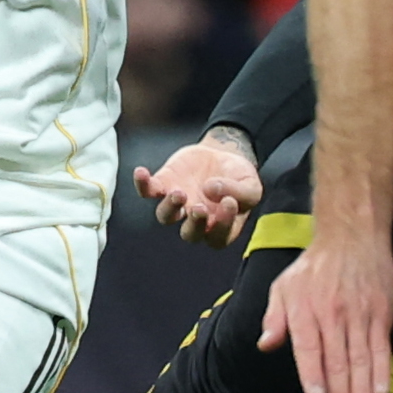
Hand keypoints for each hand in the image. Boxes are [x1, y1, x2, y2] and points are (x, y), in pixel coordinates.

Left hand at [133, 134, 263, 248]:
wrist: (223, 154)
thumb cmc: (238, 177)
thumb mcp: (251, 185)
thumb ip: (239, 192)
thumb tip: (212, 189)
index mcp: (220, 226)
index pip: (219, 237)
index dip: (223, 224)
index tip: (230, 202)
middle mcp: (196, 220)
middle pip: (190, 234)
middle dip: (193, 224)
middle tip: (199, 208)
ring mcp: (178, 204)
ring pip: (165, 216)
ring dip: (170, 207)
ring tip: (179, 193)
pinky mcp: (164, 185)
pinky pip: (148, 190)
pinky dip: (142, 183)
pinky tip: (141, 172)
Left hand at [258, 227, 392, 392]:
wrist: (352, 236)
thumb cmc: (312, 267)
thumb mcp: (283, 286)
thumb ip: (274, 318)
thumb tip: (265, 344)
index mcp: (305, 310)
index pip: (309, 346)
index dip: (313, 372)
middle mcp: (332, 314)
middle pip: (337, 360)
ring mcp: (359, 314)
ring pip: (361, 359)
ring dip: (362, 391)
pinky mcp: (381, 313)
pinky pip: (382, 346)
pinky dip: (383, 370)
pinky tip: (381, 391)